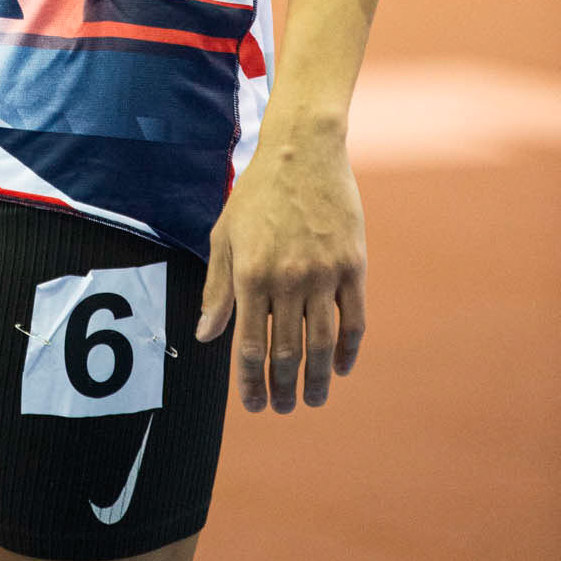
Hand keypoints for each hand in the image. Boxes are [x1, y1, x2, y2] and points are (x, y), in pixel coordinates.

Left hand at [194, 127, 365, 412]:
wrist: (302, 153)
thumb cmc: (256, 195)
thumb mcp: (224, 236)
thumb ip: (216, 289)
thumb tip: (206, 336)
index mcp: (250, 275)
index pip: (248, 346)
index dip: (250, 382)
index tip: (253, 405)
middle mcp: (287, 280)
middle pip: (286, 352)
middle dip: (283, 387)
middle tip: (284, 408)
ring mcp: (323, 274)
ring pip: (322, 344)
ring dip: (317, 379)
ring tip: (313, 400)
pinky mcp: (353, 266)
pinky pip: (353, 320)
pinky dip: (348, 350)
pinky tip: (340, 367)